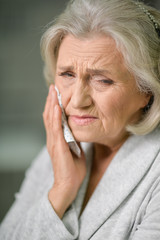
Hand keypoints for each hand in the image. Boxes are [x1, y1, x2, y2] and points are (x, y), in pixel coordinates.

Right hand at [43, 84, 86, 217]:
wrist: (68, 185)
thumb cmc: (72, 169)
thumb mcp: (75, 150)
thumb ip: (74, 140)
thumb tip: (78, 130)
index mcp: (57, 139)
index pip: (53, 119)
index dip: (53, 105)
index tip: (57, 93)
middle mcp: (53, 138)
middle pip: (49, 116)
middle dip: (51, 101)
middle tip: (53, 87)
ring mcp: (54, 142)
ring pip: (50, 120)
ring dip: (51, 105)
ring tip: (53, 92)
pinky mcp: (57, 147)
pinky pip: (56, 129)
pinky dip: (55, 117)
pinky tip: (56, 108)